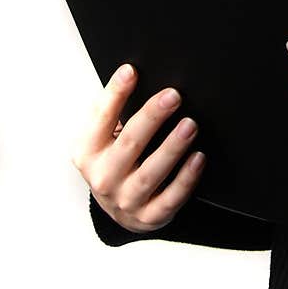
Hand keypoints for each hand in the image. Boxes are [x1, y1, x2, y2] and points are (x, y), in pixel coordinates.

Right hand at [71, 63, 205, 233]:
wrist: (119, 209)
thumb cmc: (116, 162)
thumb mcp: (105, 139)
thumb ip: (116, 111)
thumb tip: (137, 73)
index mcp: (88, 152)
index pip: (100, 118)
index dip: (115, 93)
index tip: (131, 70)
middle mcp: (103, 177)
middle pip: (129, 144)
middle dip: (152, 117)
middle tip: (173, 96)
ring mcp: (125, 200)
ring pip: (150, 174)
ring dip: (172, 148)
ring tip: (190, 125)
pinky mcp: (148, 217)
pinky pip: (170, 199)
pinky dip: (185, 179)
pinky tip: (198, 158)